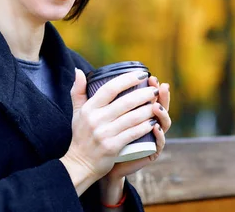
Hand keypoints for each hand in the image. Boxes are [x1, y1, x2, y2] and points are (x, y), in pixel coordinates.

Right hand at [61, 69, 159, 189]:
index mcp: (89, 108)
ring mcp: (104, 134)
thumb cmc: (81, 135)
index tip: (141, 74)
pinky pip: (132, 134)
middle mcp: (96, 119)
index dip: (127, 79)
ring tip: (157, 105)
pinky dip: (144, 127)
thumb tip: (78, 70)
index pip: (110, 88)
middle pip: (125, 102)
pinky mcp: (112, 147)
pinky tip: (154, 122)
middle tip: (154, 90)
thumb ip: (77, 90)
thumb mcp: (77, 112)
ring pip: (132, 118)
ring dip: (148, 110)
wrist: (79, 164)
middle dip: (143, 94)